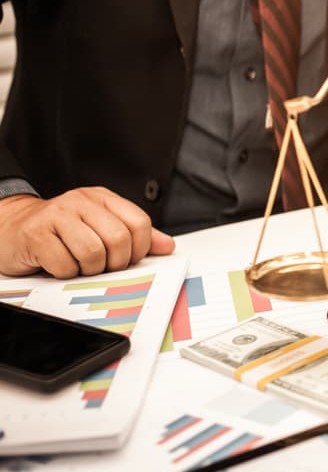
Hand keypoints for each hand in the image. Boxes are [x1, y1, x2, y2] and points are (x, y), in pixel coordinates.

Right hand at [0, 187, 175, 277]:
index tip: (127, 259)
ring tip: (78, 264)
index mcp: (101, 198)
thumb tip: (167, 246)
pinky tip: (57, 264)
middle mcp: (80, 201)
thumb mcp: (99, 227)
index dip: (139, 249)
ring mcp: (56, 215)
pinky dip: (65, 273)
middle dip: (114, 263)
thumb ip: (134, 235)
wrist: (9, 227)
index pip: (139, 223)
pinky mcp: (36, 234)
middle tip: (100, 266)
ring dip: (88, 269)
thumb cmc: (58, 231)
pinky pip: (65, 265)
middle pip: (119, 240)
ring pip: (93, 253)